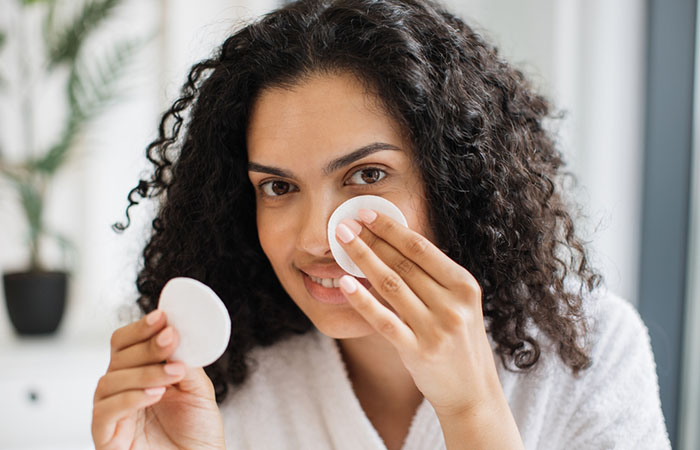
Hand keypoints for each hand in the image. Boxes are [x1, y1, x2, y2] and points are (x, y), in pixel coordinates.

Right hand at [92, 310, 224, 448]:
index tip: (162, 317)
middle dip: (146, 345)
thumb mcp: (198, 391)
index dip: (141, 328)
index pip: (128, 343)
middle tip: (170, 338)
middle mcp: (122, 390)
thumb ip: (187, 363)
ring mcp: (112, 413)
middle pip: (118, 356)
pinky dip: (130, 398)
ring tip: (173, 372)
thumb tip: (181, 336)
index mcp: (140, 374)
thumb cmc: (197, 434)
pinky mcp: (106, 437)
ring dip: (145, 372)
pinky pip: (105, 412)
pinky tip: (155, 394)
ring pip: (110, 381)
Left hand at [334, 209, 506, 418]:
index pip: (421, 248)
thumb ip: (435, 278)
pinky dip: (362, 301)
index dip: (391, 228)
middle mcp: (453, 304)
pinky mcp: (418, 351)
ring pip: (390, 285)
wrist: (472, 393)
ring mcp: (436, 328)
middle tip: (345, 223)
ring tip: (342, 243)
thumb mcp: (460, 304)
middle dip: (371, 239)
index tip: (367, 213)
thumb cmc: (460, 343)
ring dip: (363, 259)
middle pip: (403, 263)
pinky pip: (383, 320)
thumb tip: (395, 243)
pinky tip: (344, 284)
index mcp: (465, 286)